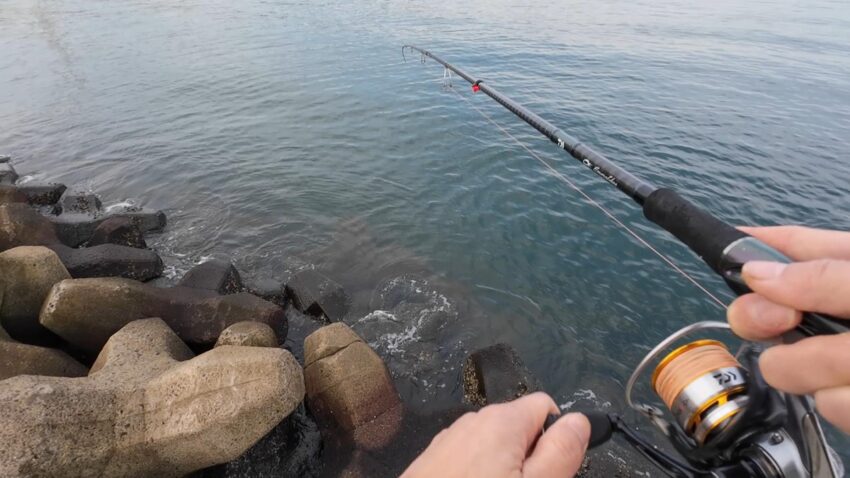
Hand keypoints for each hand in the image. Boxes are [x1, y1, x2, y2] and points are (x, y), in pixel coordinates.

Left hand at [401, 392, 589, 477]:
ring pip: (493, 447)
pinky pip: (468, 461)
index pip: (546, 406)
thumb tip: (579, 420)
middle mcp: (473, 421)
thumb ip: (561, 451)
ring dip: (502, 470)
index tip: (550, 474)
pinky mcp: (431, 462)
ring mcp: (448, 441)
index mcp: (502, 421)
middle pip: (519, 429)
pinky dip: (476, 477)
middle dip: (529, 459)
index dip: (556, 440)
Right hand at [727, 226, 849, 432]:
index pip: (787, 247)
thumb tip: (755, 274)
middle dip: (767, 320)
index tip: (709, 247)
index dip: (746, 246)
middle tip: (785, 322)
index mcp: (848, 269)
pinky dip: (849, 402)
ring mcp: (840, 363)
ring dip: (824, 367)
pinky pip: (828, 405)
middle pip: (761, 312)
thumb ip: (824, 276)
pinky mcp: (849, 402)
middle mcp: (838, 314)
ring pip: (788, 366)